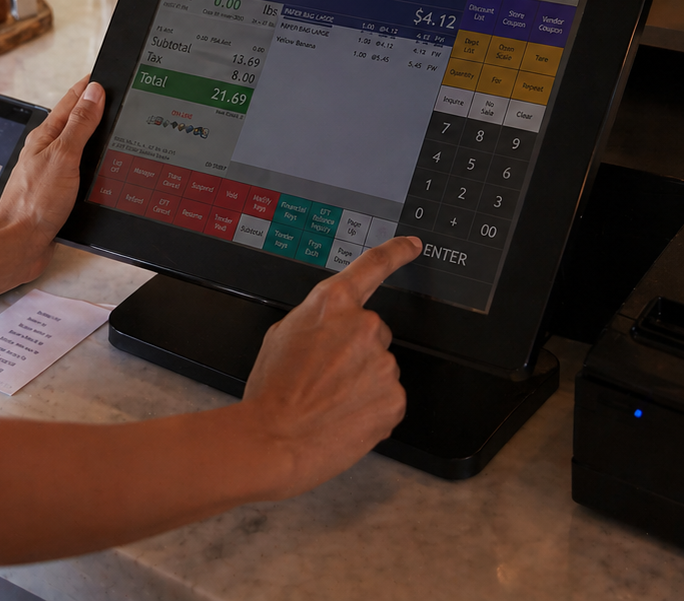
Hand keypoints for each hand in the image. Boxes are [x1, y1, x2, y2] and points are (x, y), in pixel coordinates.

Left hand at [0, 75, 105, 263]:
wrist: (19, 244)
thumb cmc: (34, 203)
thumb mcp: (63, 156)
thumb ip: (80, 124)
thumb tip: (94, 93)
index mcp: (46, 136)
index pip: (72, 101)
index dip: (89, 86)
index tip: (104, 74)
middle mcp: (49, 151)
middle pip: (76, 121)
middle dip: (94, 107)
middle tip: (112, 95)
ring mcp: (54, 171)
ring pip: (79, 146)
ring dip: (94, 135)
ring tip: (110, 124)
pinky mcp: (60, 192)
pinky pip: (80, 169)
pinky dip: (93, 162)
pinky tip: (102, 166)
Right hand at [240, 236, 420, 498]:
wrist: (273, 439)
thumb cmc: (271, 392)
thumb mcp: (281, 336)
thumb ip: (316, 322)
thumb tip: (328, 330)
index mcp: (332, 304)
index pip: (373, 266)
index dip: (396, 252)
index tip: (412, 245)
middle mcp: (364, 326)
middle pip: (373, 333)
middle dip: (355, 352)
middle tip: (324, 377)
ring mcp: (383, 363)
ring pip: (380, 368)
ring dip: (362, 382)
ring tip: (329, 401)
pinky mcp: (395, 398)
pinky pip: (388, 398)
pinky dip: (371, 408)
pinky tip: (344, 416)